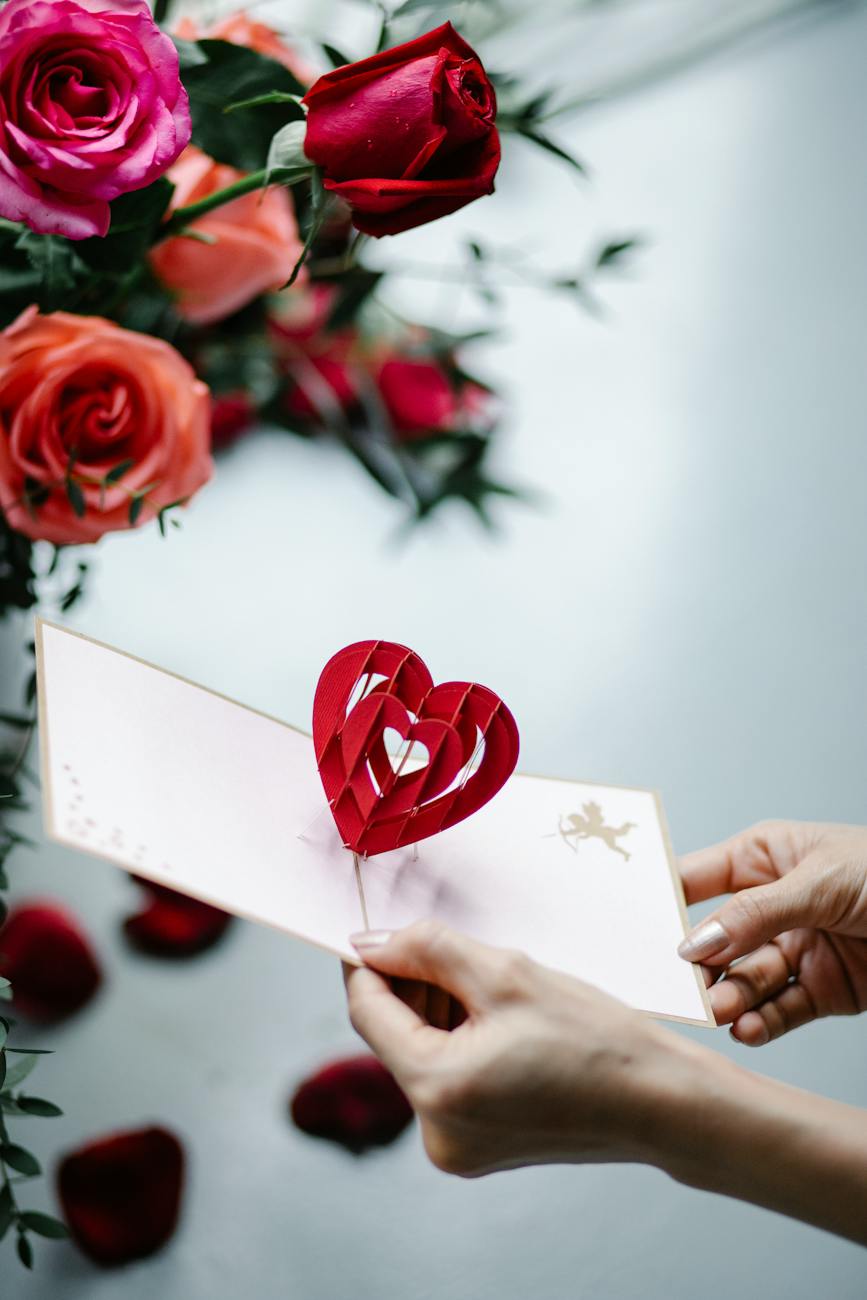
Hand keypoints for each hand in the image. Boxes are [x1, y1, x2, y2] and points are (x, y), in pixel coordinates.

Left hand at [344, 921, 694, 1177]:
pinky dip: (462, 1043)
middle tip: (459, 948)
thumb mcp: (506, 973)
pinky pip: (448, 1080)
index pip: (367, 1010)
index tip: (381, 925)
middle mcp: (435, 1132)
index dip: (370, 961)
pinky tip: (505, 1021)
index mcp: (435, 1090)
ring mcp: (456, 1147)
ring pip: (423, 1054)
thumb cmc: (595, 1037)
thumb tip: (368, 942)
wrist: (662, 1101)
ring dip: (442, 1012)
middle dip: (417, 985)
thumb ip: (428, 949)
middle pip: (395, 1034)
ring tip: (496, 987)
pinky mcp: (479, 1149)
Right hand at [679, 820, 866, 1044]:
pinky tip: (747, 1028)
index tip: (632, 934)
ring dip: (729, 998)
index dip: (661, 905)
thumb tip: (694, 941)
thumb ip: (755, 912)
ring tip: (721, 1011)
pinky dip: (763, 1023)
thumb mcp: (820, 880)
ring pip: (745, 979)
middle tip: (678, 988)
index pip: (696, 880)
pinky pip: (781, 1010)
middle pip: (716, 940)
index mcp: (764, 857)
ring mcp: (796, 948)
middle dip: (697, 966)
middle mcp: (772, 905)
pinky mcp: (823, 990)